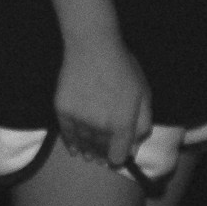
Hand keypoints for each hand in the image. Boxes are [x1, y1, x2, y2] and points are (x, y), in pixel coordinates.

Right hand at [54, 37, 153, 169]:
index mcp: (122, 126)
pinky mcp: (62, 111)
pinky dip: (71, 143)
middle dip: (101, 156)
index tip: (116, 155)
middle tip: (100, 158)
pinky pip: (66, 134)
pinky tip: (74, 148)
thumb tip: (132, 148)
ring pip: (83, 144)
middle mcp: (100, 128)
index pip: (118, 157)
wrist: (92, 47)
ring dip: (86, 152)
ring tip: (87, 156)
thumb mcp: (144, 95)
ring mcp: (79, 120)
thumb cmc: (122, 68)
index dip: (118, 158)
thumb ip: (142, 125)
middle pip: (99, 151)